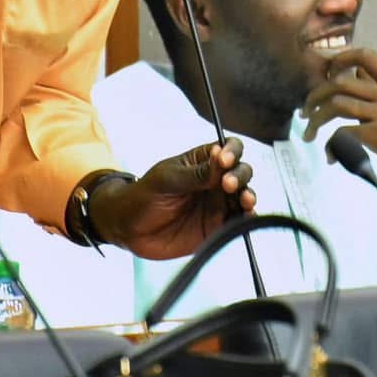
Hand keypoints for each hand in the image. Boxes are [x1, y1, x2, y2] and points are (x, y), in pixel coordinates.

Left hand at [88, 141, 254, 261]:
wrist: (128, 228)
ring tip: (245, 200)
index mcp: (204, 162)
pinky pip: (236, 222)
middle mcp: (215, 181)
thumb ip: (196, 173)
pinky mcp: (216, 227)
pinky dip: (245, 219)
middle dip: (240, 175)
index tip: (225, 160)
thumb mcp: (167, 179)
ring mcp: (217, 204)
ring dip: (248, 196)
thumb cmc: (144, 195)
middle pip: (241, 172)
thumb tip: (221, 156)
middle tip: (228, 184)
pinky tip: (246, 217)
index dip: (232, 152)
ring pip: (243, 197)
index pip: (228, 149)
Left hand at [302, 46, 376, 222]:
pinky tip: (331, 157)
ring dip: (316, 119)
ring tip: (309, 134)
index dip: (340, 58)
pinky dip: (330, 146)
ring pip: (337, 103)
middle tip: (305, 111)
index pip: (366, 55)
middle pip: (341, 81)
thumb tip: (351, 76)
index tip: (324, 74)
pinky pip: (342, 132)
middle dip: (315, 95)